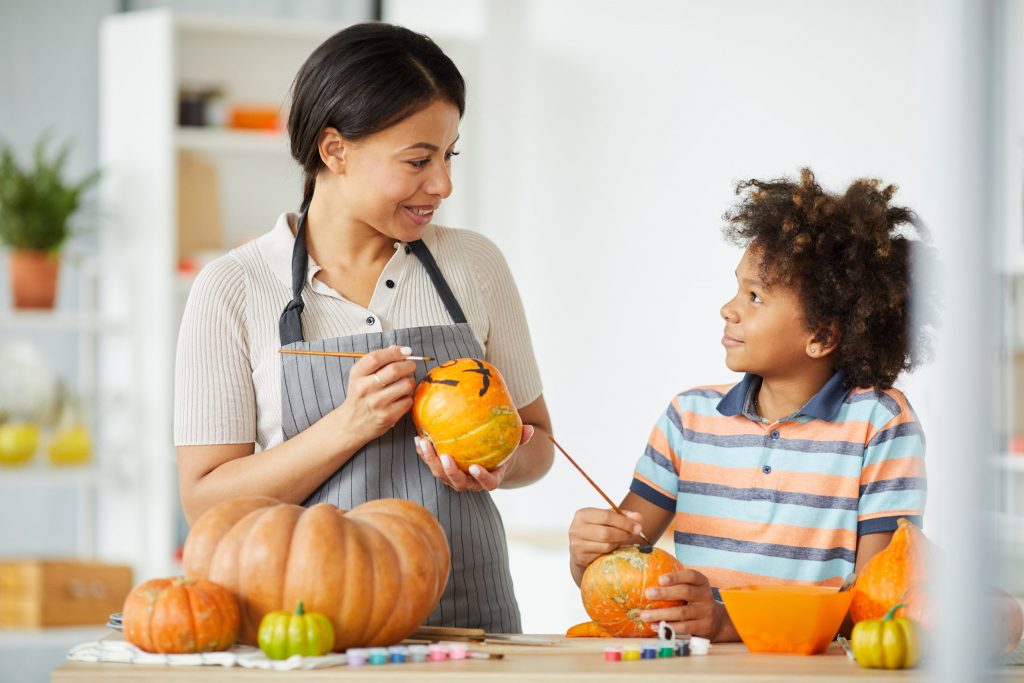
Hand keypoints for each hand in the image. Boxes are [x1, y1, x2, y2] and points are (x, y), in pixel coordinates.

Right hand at [334, 346, 416, 445]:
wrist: (351, 424)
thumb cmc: (360, 396)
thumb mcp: (360, 376)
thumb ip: (378, 361)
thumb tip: (397, 349)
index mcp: (357, 375)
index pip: (376, 358)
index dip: (395, 352)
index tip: (405, 351)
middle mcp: (365, 388)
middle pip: (394, 370)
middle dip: (408, 365)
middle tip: (411, 366)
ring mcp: (376, 403)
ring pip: (405, 385)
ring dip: (410, 381)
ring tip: (405, 383)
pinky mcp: (387, 416)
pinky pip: (408, 400)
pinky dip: (408, 397)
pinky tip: (401, 398)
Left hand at [415, 425, 535, 491]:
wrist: (489, 459)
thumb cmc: (502, 451)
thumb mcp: (512, 445)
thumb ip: (521, 438)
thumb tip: (530, 429)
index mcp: (490, 479)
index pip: (487, 484)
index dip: (481, 478)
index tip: (475, 468)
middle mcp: (470, 482)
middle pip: (458, 482)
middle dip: (450, 472)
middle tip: (445, 457)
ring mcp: (455, 478)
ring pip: (441, 474)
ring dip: (431, 460)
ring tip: (424, 443)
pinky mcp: (442, 470)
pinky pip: (432, 463)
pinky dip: (424, 453)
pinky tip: (418, 438)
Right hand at [568, 507, 644, 570]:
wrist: (579, 549)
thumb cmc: (596, 529)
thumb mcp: (607, 519)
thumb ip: (623, 516)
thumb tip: (638, 517)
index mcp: (582, 514)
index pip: (606, 516)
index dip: (624, 522)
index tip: (637, 526)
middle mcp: (576, 529)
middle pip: (606, 532)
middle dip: (623, 533)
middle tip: (634, 534)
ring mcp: (577, 544)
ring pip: (606, 545)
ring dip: (619, 543)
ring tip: (623, 539)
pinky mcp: (581, 557)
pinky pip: (603, 554)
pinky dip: (612, 551)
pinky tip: (614, 547)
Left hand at [639, 568, 731, 640]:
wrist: (718, 622)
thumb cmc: (696, 602)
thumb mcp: (693, 589)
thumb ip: (677, 583)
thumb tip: (648, 575)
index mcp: (702, 583)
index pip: (691, 576)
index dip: (676, 576)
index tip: (660, 579)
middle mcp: (705, 596)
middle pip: (686, 592)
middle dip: (665, 593)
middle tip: (648, 593)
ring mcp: (705, 613)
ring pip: (682, 612)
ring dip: (661, 614)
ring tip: (645, 615)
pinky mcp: (703, 628)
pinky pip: (684, 628)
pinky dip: (668, 627)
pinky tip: (655, 626)